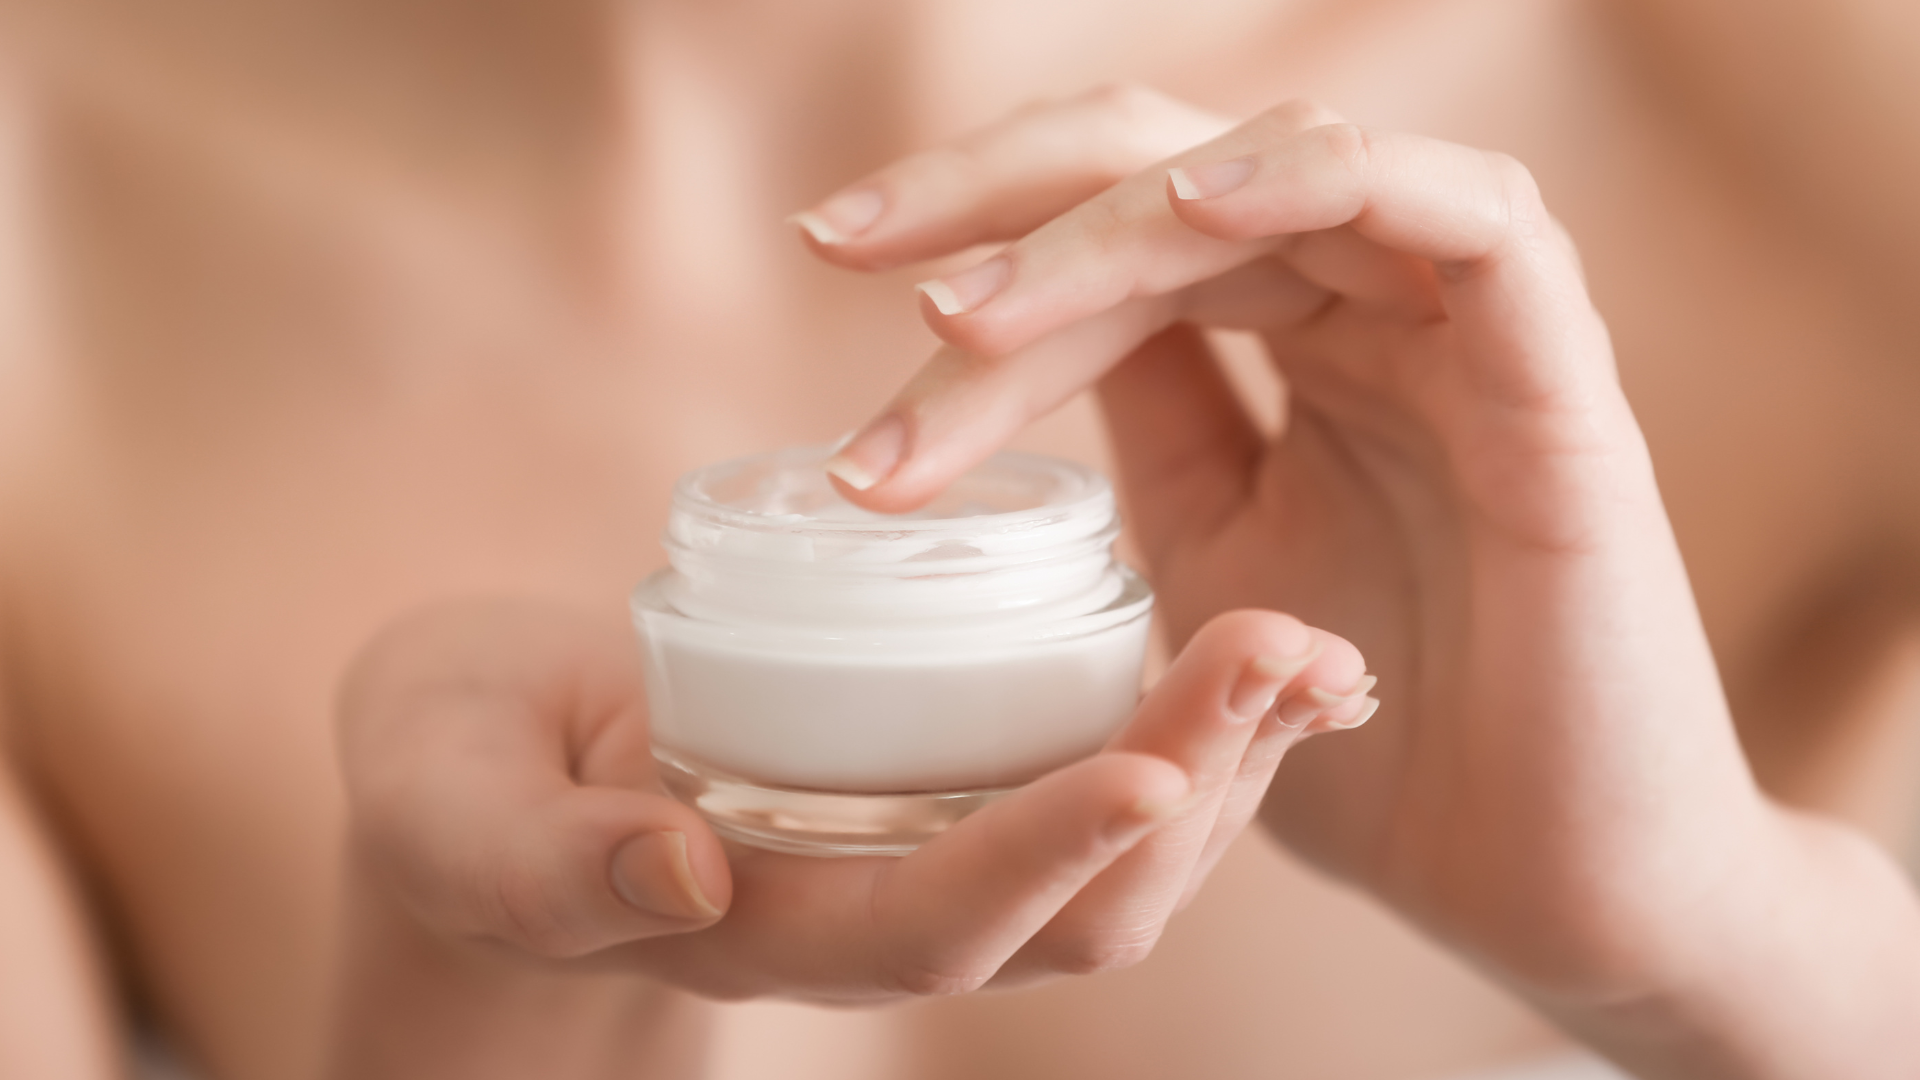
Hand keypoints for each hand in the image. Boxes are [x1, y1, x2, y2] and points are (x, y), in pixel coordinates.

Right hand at [337, 596, 1368, 1004]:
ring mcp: (922, 858)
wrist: (496, 764)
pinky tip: (1262, 655)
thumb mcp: (456, 812)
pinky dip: (1195, 732)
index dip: (1039, 859)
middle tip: (1294, 658)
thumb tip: (681, 872)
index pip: (930, 925)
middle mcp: (872, 918)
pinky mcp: (946, 789)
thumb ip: (544, 857)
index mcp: (761, 931)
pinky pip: (1098, 788)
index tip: (1154, 769)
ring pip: (1117, 871)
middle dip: (1190, 798)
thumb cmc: (461, 779)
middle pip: (1072, 918)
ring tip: (1318, 653)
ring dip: (1227, 767)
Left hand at [792, 85, 1814, 1022]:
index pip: (1124, 230)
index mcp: (1301, 341)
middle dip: (999, 190)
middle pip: (1181, 165)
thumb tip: (1007, 336)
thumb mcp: (1205, 570)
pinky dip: (1320, 188)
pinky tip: (1184, 219)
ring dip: (1112, 220)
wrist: (1530, 884)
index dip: (977, 221)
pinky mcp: (1559, 381)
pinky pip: (1469, 216)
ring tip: (961, 310)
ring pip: (1289, 170)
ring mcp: (1469, 332)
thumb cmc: (1368, 739)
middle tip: (841, 239)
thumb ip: (1148, 436)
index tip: (825, 252)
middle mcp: (1378, 309)